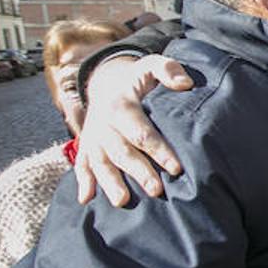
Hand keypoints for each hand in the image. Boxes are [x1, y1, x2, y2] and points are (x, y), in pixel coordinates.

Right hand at [74, 54, 191, 206]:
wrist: (107, 82)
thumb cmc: (138, 79)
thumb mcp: (151, 66)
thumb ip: (168, 69)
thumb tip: (185, 83)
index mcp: (120, 104)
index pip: (141, 130)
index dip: (158, 149)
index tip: (176, 168)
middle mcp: (103, 123)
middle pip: (121, 151)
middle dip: (138, 171)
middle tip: (156, 190)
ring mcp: (93, 137)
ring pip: (100, 162)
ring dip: (110, 183)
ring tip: (122, 201)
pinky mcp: (86, 146)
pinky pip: (82, 165)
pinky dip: (82, 182)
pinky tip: (85, 200)